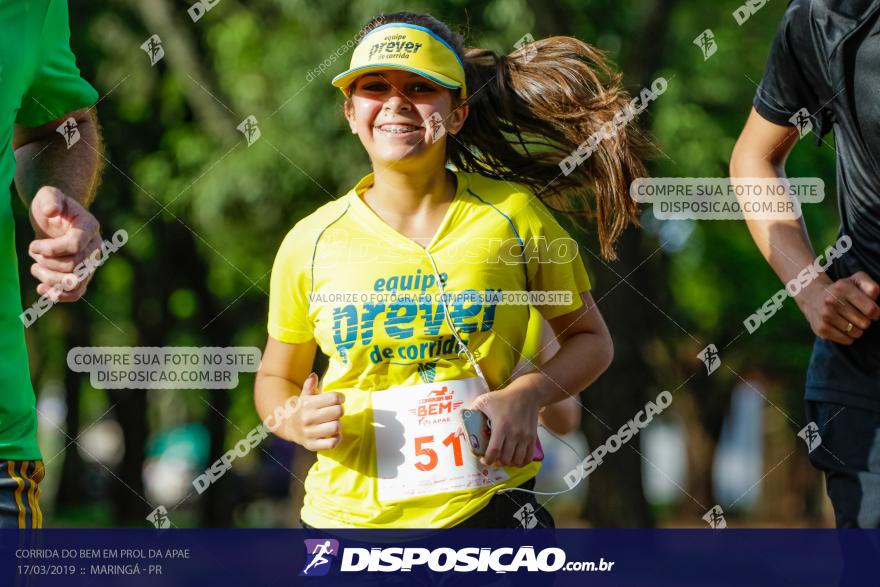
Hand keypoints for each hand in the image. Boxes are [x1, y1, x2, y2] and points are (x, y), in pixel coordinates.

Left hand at [29, 186, 101, 301]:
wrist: (57, 220)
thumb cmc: (52, 206)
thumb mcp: (49, 194)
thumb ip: (50, 198)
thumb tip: (52, 211)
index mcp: (90, 227)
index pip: (75, 246)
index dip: (51, 249)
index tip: (34, 244)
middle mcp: (95, 248)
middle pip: (74, 267)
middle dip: (47, 263)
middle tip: (34, 252)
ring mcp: (91, 264)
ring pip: (74, 283)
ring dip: (50, 279)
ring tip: (36, 268)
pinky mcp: (83, 276)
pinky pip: (77, 293)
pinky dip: (59, 295)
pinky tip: (42, 289)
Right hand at [286, 373, 344, 450]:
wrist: (288, 427)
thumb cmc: (302, 409)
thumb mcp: (305, 396)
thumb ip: (310, 385)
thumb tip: (314, 376)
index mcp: (307, 404)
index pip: (334, 398)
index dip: (341, 397)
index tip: (339, 399)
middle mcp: (308, 418)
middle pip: (339, 411)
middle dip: (340, 410)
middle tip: (335, 411)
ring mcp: (309, 433)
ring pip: (336, 427)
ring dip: (338, 424)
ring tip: (333, 422)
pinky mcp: (312, 445)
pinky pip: (332, 443)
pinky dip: (337, 438)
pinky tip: (334, 434)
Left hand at [470, 386, 540, 467]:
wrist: (526, 394)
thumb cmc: (502, 398)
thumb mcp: (483, 402)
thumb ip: (469, 415)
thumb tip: (457, 432)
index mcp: (501, 426)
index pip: (494, 451)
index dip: (487, 460)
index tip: (483, 459)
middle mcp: (514, 434)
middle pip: (505, 459)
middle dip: (496, 462)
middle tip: (492, 458)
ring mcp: (525, 437)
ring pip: (517, 461)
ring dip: (508, 463)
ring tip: (502, 458)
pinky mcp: (533, 438)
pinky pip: (528, 458)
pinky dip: (521, 462)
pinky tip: (514, 458)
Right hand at [796, 271, 879, 344]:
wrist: (812, 297)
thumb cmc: (841, 291)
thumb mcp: (855, 281)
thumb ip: (869, 285)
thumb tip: (874, 293)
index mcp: (843, 288)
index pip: (870, 309)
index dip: (876, 313)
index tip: (871, 311)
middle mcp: (832, 301)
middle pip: (865, 323)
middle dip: (865, 321)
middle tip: (858, 316)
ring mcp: (825, 316)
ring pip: (856, 333)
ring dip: (857, 329)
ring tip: (850, 321)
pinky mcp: (821, 329)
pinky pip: (847, 340)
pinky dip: (849, 337)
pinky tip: (843, 328)